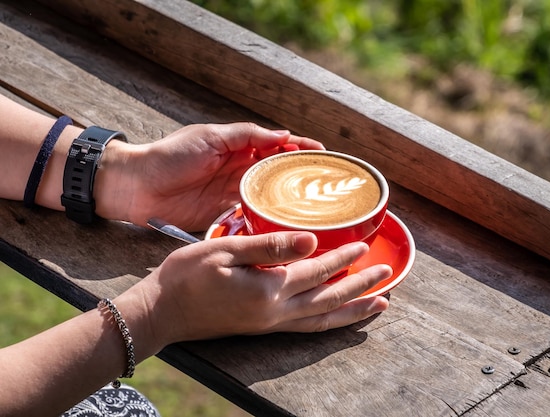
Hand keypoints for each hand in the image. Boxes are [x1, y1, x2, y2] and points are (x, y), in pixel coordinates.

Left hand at [96, 123, 323, 230]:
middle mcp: (241, 170)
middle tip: (329, 186)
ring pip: (271, 196)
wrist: (137, 186)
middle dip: (303, 177)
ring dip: (291, 201)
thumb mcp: (209, 137)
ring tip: (317, 209)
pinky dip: (270, 220)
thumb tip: (282, 135)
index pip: (278, 145)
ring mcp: (235, 194)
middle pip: (279, 173)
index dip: (301, 149)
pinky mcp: (226, 216)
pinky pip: (254, 217)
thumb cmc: (170, 156)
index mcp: (239, 147)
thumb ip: (246, 135)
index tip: (324, 155)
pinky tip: (288, 226)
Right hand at [120, 232, 390, 350]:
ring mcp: (270, 324)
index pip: (317, 270)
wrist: (160, 313)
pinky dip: (329, 322)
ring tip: (379, 306)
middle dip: (361, 288)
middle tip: (387, 276)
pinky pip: (307, 327)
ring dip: (352, 311)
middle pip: (330, 299)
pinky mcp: (262, 327)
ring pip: (323, 319)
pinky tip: (336, 317)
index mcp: (269, 290)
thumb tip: (313, 241)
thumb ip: (271, 247)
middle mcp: (276, 313)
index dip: (343, 258)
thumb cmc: (186, 277)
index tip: (364, 246)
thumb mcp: (226, 251)